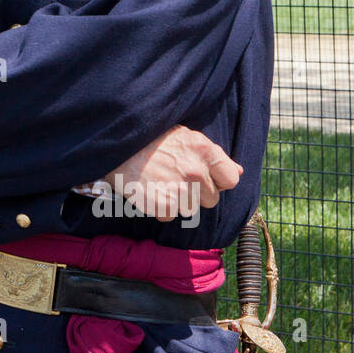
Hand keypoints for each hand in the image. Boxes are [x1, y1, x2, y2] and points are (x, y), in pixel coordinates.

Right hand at [106, 125, 240, 222]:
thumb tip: (238, 171)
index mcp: (204, 151)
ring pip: (191, 209)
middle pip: (212, 199)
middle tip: (176, 179)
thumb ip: (212, 155)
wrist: (116, 146)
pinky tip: (150, 191)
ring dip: (178, 201)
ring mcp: (180, 190)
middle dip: (197, 193)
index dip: (219, 181)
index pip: (230, 179)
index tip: (206, 178)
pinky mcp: (163, 206)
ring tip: (161, 183)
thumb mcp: (185, 136)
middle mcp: (196, 171)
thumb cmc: (151, 139)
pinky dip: (160, 208)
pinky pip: (171, 215)